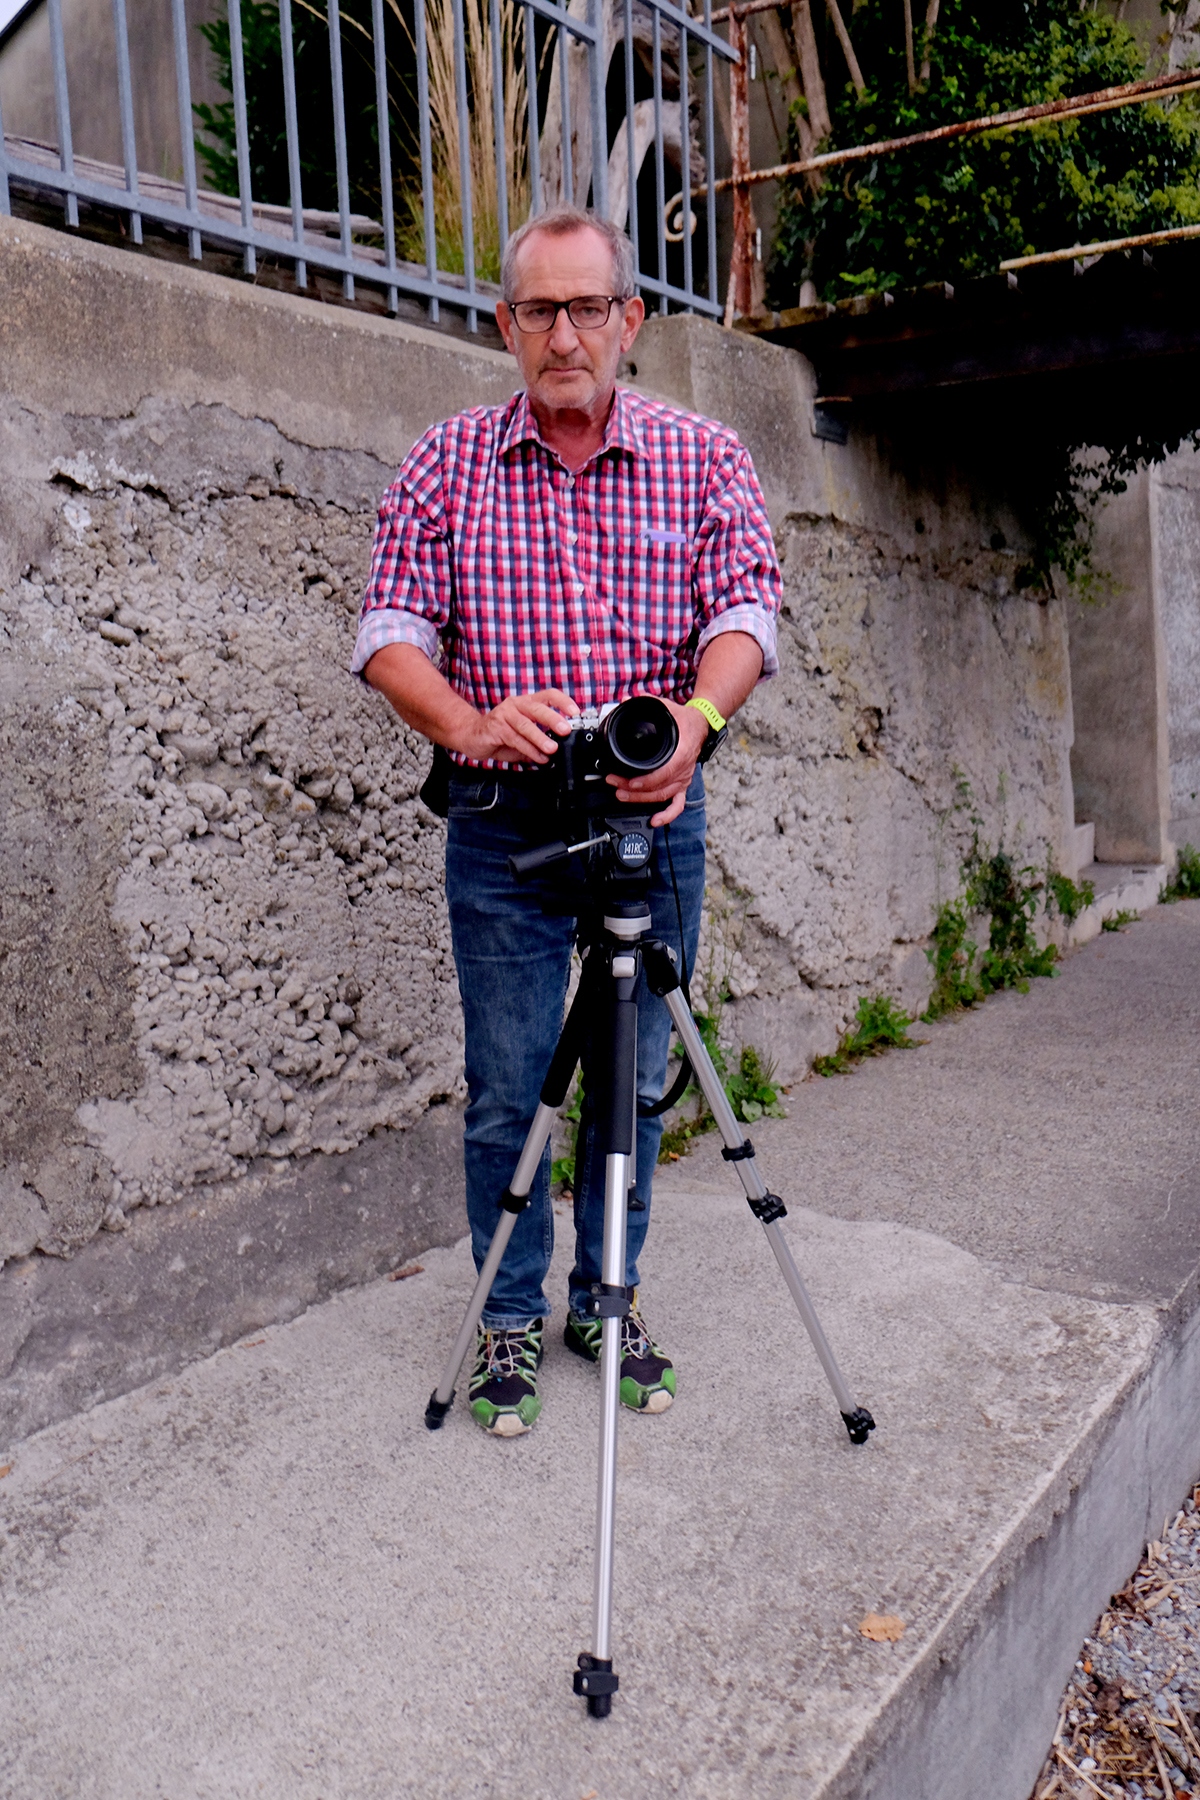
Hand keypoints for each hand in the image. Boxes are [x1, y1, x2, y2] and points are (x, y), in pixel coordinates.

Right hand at [464, 688, 577, 764]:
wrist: (471, 735)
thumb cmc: (500, 733)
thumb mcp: (524, 734)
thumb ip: (540, 737)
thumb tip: (560, 746)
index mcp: (526, 702)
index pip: (548, 695)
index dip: (563, 701)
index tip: (575, 712)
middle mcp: (515, 704)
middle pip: (537, 708)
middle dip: (553, 718)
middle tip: (565, 730)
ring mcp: (504, 714)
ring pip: (526, 725)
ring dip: (541, 738)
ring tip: (552, 748)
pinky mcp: (495, 728)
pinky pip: (515, 739)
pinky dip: (529, 750)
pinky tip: (539, 757)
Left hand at [606, 697, 708, 826]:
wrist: (701, 724)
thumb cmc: (684, 719)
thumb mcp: (665, 707)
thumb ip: (646, 703)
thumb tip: (625, 701)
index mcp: (682, 752)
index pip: (665, 772)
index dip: (647, 781)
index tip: (630, 781)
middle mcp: (684, 768)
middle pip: (660, 788)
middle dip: (634, 790)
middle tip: (615, 784)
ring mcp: (683, 778)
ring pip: (663, 797)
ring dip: (642, 800)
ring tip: (621, 795)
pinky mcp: (682, 783)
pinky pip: (677, 804)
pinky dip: (667, 815)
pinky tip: (655, 820)